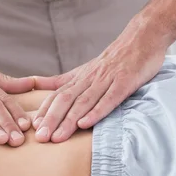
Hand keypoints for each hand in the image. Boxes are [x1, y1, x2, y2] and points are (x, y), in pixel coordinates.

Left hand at [32, 28, 166, 142]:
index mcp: (79, 77)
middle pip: (65, 100)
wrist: (143, 37)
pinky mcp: (124, 82)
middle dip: (52, 120)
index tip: (33, 128)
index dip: (44, 112)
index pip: (56, 95)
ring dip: (69, 121)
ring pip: (83, 102)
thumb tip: (33, 83)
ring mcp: (106, 80)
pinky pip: (109, 99)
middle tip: (41, 138)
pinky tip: (85, 124)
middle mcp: (89, 78)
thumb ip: (61, 80)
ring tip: (58, 137)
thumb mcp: (84, 69)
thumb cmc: (115, 58)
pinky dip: (96, 112)